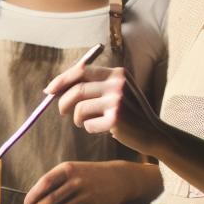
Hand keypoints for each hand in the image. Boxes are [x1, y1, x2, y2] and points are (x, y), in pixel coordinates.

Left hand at [23, 160, 132, 203]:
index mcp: (67, 169)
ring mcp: (85, 195)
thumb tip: (33, 201)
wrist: (118, 179)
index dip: (33, 196)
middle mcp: (76, 181)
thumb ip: (52, 183)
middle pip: (49, 201)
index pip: (44, 184)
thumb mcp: (70, 171)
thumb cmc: (86, 175)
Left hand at [45, 62, 165, 155]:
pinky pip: (88, 124)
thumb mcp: (116, 92)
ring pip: (80, 108)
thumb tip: (55, 88)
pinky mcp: (116, 119)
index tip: (49, 90)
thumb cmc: (128, 113)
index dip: (62, 80)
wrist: (153, 133)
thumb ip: (92, 86)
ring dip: (77, 118)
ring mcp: (118, 100)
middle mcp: (118, 83)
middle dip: (63, 102)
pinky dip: (89, 128)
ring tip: (84, 122)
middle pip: (77, 89)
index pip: (82, 70)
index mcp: (117, 73)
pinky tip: (102, 129)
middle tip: (62, 112)